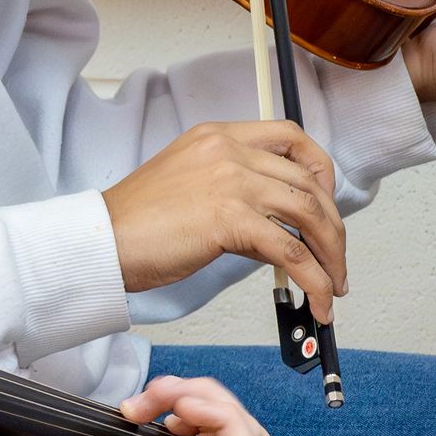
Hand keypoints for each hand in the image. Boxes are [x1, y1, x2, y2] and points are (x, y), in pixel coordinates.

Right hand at [103, 120, 345, 319]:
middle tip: (334, 257)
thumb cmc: (134, 223)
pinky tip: (316, 300)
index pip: (291, 137)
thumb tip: (274, 231)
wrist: (101, 240)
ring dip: (331, 255)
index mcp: (218, 136)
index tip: (327, 202)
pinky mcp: (230, 219)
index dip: (320, 170)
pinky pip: (291, 252)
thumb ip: (233, 195)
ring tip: (332, 285)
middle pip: (309, 182)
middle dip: (332, 226)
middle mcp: (229, 150)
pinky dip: (313, 280)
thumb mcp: (189, 188)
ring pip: (310, 214)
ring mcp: (232, 181)